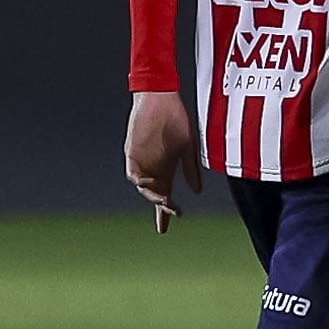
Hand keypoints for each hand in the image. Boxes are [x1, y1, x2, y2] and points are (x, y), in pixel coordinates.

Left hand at [123, 89, 204, 230]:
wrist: (161, 99)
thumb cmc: (177, 120)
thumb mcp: (188, 147)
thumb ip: (191, 169)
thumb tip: (197, 191)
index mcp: (167, 169)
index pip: (165, 196)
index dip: (165, 213)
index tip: (165, 229)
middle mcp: (153, 169)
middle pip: (155, 196)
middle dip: (162, 208)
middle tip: (174, 212)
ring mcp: (142, 162)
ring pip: (144, 187)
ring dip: (153, 196)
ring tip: (165, 200)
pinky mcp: (132, 153)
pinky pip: (133, 173)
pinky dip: (140, 181)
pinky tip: (150, 183)